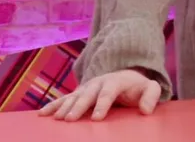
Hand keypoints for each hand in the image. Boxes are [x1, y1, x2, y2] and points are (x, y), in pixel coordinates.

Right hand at [39, 69, 161, 121]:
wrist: (125, 75)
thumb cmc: (137, 87)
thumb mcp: (150, 87)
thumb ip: (151, 95)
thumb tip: (146, 110)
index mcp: (115, 81)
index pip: (108, 92)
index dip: (102, 104)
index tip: (96, 118)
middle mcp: (98, 83)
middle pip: (87, 95)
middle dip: (78, 106)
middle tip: (70, 119)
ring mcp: (86, 88)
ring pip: (73, 96)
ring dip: (63, 107)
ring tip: (56, 119)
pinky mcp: (78, 93)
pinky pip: (64, 99)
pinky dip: (53, 105)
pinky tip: (42, 114)